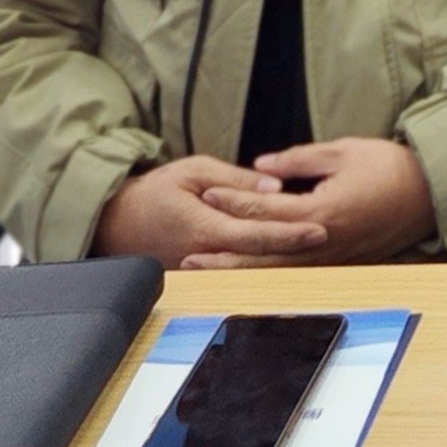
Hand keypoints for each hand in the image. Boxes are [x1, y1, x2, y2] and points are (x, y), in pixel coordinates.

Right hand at [91, 155, 329, 268]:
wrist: (115, 222)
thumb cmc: (154, 192)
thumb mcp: (193, 171)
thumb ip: (235, 180)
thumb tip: (274, 187)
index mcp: (205, 228)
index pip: (257, 234)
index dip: (290, 233)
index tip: (319, 228)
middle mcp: (207, 254)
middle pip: (261, 257)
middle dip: (297, 249)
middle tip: (331, 236)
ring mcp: (205, 269)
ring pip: (252, 268)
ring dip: (285, 259)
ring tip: (320, 247)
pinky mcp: (202, 274)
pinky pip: (238, 270)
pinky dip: (265, 263)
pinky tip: (290, 255)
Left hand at [179, 137, 437, 268]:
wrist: (433, 194)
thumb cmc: (392, 167)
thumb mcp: (344, 151)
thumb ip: (299, 160)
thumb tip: (261, 167)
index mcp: (321, 212)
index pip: (266, 208)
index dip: (233, 200)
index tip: (206, 193)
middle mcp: (323, 241)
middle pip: (263, 252)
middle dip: (225, 253)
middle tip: (189, 256)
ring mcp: (332, 256)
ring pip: (277, 269)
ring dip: (242, 270)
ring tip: (209, 271)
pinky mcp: (340, 261)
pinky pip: (297, 271)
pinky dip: (269, 271)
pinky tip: (251, 271)